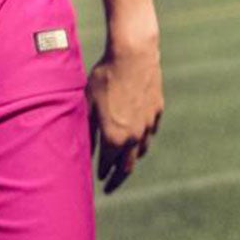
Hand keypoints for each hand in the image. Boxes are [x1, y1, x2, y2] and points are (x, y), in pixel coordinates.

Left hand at [87, 41, 161, 194]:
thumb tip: (82, 151)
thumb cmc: (104, 78)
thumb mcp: (88, 104)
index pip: (107, 165)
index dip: (102, 173)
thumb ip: (86, 131)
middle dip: (118, 177)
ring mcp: (148, 123)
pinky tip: (139, 135)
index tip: (98, 178)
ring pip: (142, 149)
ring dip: (132, 159)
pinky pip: (151, 131)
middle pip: (128, 166)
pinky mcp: (157, 110)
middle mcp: (134, 136)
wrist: (133, 55)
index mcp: (114, 138)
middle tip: (112, 184)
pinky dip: (144, 138)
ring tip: (126, 162)